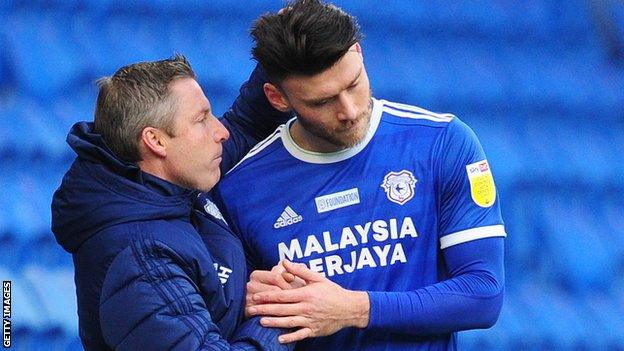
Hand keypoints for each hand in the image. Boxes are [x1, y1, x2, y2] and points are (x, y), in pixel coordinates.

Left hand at [247, 260, 369, 342]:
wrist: (349, 308)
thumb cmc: (332, 291)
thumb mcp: (317, 278)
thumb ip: (299, 270)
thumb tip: (284, 261)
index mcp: (306, 294)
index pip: (282, 295)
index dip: (267, 296)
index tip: (256, 296)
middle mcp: (306, 308)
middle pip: (281, 309)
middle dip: (265, 309)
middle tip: (251, 310)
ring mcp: (310, 320)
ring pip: (288, 322)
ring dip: (273, 323)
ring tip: (261, 322)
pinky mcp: (314, 330)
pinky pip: (300, 335)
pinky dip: (290, 337)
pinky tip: (279, 339)